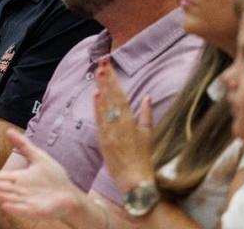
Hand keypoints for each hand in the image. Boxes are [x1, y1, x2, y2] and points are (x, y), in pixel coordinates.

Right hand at [0, 128, 85, 219]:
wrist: (69, 193)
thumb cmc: (53, 176)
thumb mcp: (38, 156)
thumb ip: (23, 145)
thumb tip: (8, 131)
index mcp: (20, 178)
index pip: (4, 177)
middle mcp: (21, 191)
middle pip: (4, 188)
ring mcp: (27, 201)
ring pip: (11, 199)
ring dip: (1, 196)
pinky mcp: (36, 211)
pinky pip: (23, 210)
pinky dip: (14, 208)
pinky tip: (5, 205)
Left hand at [93, 58, 154, 192]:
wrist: (135, 181)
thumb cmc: (144, 159)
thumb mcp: (149, 135)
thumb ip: (147, 115)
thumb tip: (148, 97)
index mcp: (131, 122)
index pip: (121, 95)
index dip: (115, 80)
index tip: (109, 66)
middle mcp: (120, 124)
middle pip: (112, 97)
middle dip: (107, 79)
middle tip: (102, 62)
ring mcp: (110, 132)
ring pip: (105, 106)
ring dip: (101, 88)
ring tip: (98, 72)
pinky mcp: (103, 141)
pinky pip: (100, 121)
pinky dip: (97, 108)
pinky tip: (95, 95)